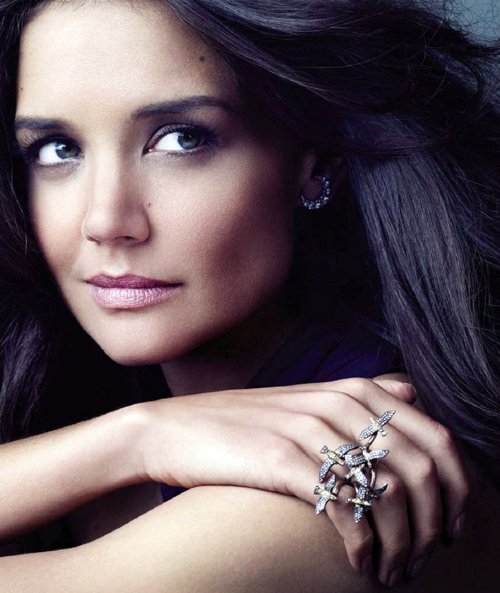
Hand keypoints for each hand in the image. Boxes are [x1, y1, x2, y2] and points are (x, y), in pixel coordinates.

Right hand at [136, 375, 468, 585]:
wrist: (174, 429)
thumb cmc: (244, 423)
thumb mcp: (305, 397)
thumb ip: (359, 394)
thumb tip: (409, 387)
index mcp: (353, 389)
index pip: (437, 437)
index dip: (457, 488)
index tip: (449, 527)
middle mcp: (339, 404)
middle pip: (424, 468)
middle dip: (437, 524)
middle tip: (423, 559)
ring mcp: (310, 429)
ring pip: (390, 491)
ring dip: (404, 543)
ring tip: (394, 571)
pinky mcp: (282, 460)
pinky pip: (345, 506)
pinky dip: (365, 544)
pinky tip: (362, 563)